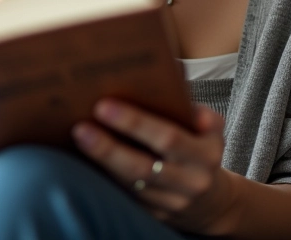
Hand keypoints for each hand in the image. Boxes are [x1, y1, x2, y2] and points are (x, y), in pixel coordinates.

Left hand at [72, 100, 234, 234]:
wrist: (212, 200)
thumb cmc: (201, 147)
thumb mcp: (210, 127)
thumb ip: (194, 107)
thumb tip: (175, 77)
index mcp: (205, 154)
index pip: (167, 137)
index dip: (135, 123)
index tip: (104, 106)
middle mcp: (190, 182)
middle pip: (143, 167)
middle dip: (108, 147)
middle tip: (80, 127)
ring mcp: (171, 203)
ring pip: (130, 185)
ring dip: (101, 162)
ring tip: (78, 137)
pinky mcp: (154, 215)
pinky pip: (126, 196)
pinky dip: (104, 176)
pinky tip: (84, 158)